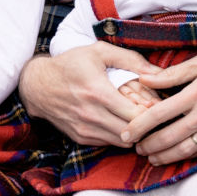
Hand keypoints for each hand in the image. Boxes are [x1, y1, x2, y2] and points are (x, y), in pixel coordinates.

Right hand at [19, 43, 157, 146]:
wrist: (37, 85)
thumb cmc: (70, 64)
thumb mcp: (98, 52)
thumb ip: (131, 59)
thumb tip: (158, 73)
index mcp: (98, 92)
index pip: (137, 115)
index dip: (152, 111)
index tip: (156, 103)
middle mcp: (91, 115)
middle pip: (133, 132)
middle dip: (147, 125)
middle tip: (153, 114)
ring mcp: (85, 129)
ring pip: (123, 142)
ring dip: (134, 133)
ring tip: (138, 118)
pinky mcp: (80, 138)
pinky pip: (109, 143)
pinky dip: (118, 136)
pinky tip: (119, 121)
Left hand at [122, 44, 196, 164]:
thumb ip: (173, 73)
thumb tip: (144, 79)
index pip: (158, 114)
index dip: (139, 126)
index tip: (126, 133)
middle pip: (168, 137)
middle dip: (148, 146)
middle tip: (134, 148)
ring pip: (185, 150)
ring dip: (165, 156)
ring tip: (151, 157)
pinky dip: (187, 157)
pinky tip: (176, 157)